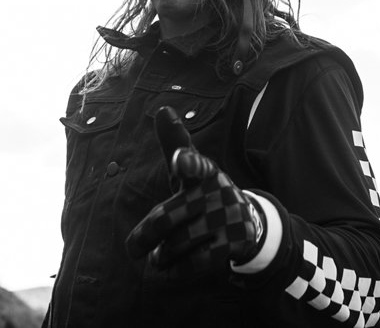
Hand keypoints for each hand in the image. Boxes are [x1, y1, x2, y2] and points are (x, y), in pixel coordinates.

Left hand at [125, 106, 265, 277]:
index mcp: (205, 172)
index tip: (180, 161)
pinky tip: (172, 269)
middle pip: (166, 217)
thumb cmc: (206, 193)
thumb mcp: (191, 169)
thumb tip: (163, 109)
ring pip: (176, 243)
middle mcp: (217, 193)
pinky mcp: (231, 245)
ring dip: (161, 256)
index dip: (187, 162)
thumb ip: (175, 143)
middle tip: (134, 248)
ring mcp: (226, 219)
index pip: (196, 165)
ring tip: (157, 258)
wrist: (246, 224)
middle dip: (145, 235)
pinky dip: (177, 270)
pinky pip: (195, 263)